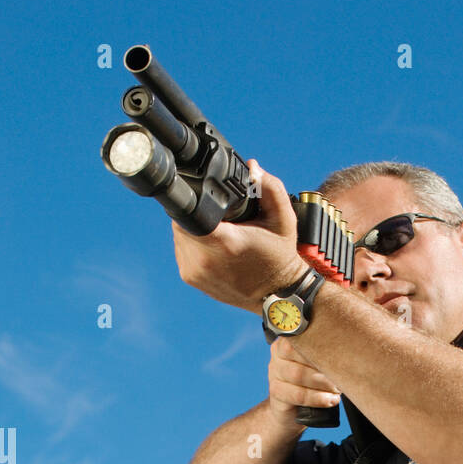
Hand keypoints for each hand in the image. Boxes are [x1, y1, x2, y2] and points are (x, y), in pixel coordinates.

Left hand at [171, 160, 306, 311]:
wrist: (278, 296)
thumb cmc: (280, 257)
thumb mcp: (284, 219)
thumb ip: (271, 187)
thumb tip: (251, 167)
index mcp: (224, 242)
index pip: (188, 209)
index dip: (193, 198)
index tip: (207, 197)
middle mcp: (203, 259)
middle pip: (180, 220)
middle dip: (194, 211)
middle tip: (217, 214)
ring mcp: (194, 271)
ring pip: (178, 234)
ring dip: (192, 227)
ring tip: (217, 229)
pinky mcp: (190, 278)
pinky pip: (181, 250)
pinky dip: (193, 243)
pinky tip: (213, 244)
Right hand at [268, 338, 341, 426]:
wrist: (294, 411)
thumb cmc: (313, 383)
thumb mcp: (319, 365)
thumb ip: (326, 353)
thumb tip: (351, 347)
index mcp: (288, 341)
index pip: (302, 335)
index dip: (323, 345)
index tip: (340, 354)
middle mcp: (278, 354)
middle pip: (299, 353)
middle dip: (324, 365)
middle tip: (341, 376)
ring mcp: (274, 373)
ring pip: (298, 374)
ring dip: (322, 383)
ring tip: (336, 390)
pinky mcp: (276, 392)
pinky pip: (297, 394)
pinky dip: (317, 398)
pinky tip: (329, 400)